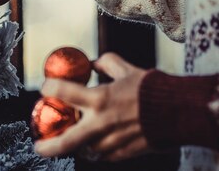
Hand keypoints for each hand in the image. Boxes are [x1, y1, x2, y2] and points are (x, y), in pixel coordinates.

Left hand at [34, 53, 150, 161]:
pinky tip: (93, 143)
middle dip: (48, 146)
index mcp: (99, 99)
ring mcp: (111, 142)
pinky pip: (101, 155)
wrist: (180, 113)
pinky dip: (94, 150)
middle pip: (66, 141)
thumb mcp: (127, 69)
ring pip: (84, 151)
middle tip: (38, 145)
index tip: (45, 88)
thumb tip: (93, 63)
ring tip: (70, 140)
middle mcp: (101, 124)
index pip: (62, 92)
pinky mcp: (122, 154)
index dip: (49, 87)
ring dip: (75, 146)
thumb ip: (106, 63)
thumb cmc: (154, 89)